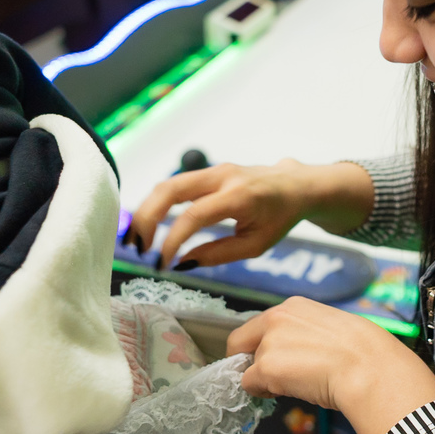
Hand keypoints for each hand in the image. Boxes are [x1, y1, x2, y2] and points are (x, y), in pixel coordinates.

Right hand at [128, 160, 373, 269]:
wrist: (298, 186)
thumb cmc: (280, 218)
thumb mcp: (256, 244)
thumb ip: (219, 254)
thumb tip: (182, 264)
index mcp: (240, 196)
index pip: (194, 215)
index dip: (172, 240)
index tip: (162, 264)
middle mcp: (223, 176)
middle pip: (170, 189)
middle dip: (147, 219)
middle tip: (137, 248)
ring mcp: (214, 170)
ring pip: (168, 184)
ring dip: (146, 211)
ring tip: (136, 240)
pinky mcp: (208, 172)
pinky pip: (176, 185)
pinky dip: (158, 204)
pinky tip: (150, 226)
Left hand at [229, 297, 434, 433]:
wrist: (368, 368)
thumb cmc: (364, 352)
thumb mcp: (333, 328)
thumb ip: (307, 333)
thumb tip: (301, 350)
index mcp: (294, 307)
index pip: (263, 324)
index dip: (264, 343)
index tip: (275, 357)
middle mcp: (276, 319)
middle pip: (239, 341)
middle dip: (246, 359)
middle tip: (263, 376)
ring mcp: (269, 344)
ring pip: (248, 367)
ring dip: (263, 379)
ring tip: (292, 386)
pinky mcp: (266, 368)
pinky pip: (249, 385)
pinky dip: (261, 393)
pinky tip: (284, 393)